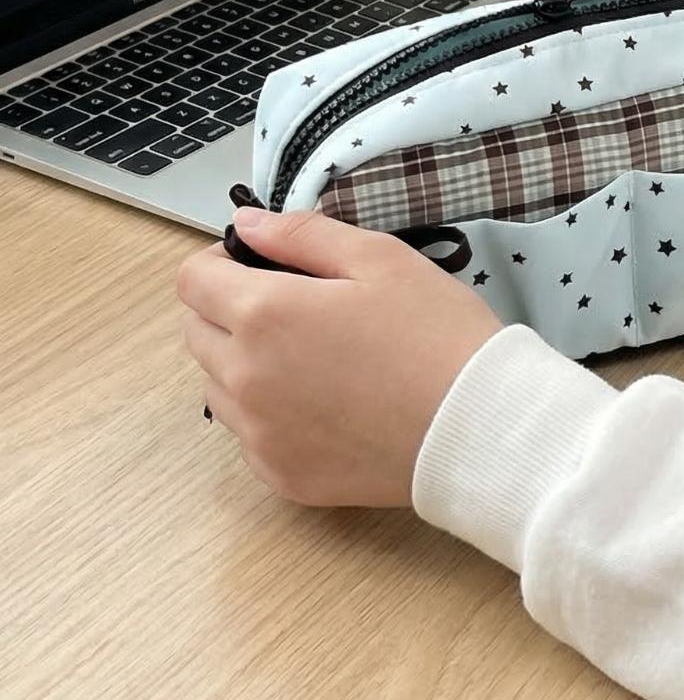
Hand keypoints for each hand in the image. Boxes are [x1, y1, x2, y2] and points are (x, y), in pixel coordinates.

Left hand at [176, 208, 504, 507]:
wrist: (477, 426)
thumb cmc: (436, 333)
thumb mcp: (381, 258)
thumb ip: (302, 234)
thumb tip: (246, 225)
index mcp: (263, 314)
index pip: (192, 280)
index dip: (220, 262)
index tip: (261, 263)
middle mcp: (243, 378)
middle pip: (196, 332)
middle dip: (231, 310)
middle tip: (298, 308)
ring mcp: (257, 434)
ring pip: (219, 385)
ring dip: (246, 363)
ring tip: (317, 358)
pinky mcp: (279, 474)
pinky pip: (250, 433)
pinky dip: (272, 413)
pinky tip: (328, 403)